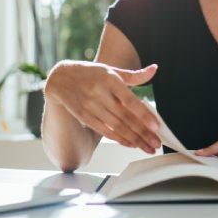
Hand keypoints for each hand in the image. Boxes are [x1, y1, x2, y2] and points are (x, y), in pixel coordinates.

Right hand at [44, 60, 161, 153]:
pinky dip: (119, 138)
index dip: (143, 114)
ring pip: (116, 126)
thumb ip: (134, 75)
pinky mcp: (84, 116)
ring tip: (147, 147)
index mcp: (109, 79)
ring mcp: (90, 106)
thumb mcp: (111, 69)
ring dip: (133, 139)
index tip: (156, 126)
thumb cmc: (90, 73)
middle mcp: (99, 93)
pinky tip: (131, 144)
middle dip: (142, 132)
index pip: (129, 100)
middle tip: (156, 143)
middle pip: (124, 117)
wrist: (61, 78)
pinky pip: (104, 130)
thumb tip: (154, 70)